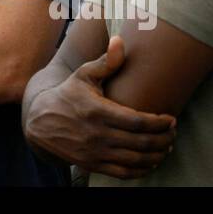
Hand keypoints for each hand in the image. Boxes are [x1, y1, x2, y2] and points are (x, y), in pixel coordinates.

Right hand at [24, 36, 175, 178]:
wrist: (39, 122)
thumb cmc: (67, 95)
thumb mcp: (83, 75)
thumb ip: (106, 61)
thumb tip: (120, 40)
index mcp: (97, 110)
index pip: (137, 121)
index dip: (159, 123)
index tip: (172, 119)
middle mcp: (97, 134)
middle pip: (141, 142)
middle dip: (164, 139)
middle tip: (173, 133)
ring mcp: (94, 152)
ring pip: (135, 160)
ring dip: (156, 155)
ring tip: (167, 147)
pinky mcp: (92, 165)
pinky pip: (123, 173)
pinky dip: (141, 171)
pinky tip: (151, 162)